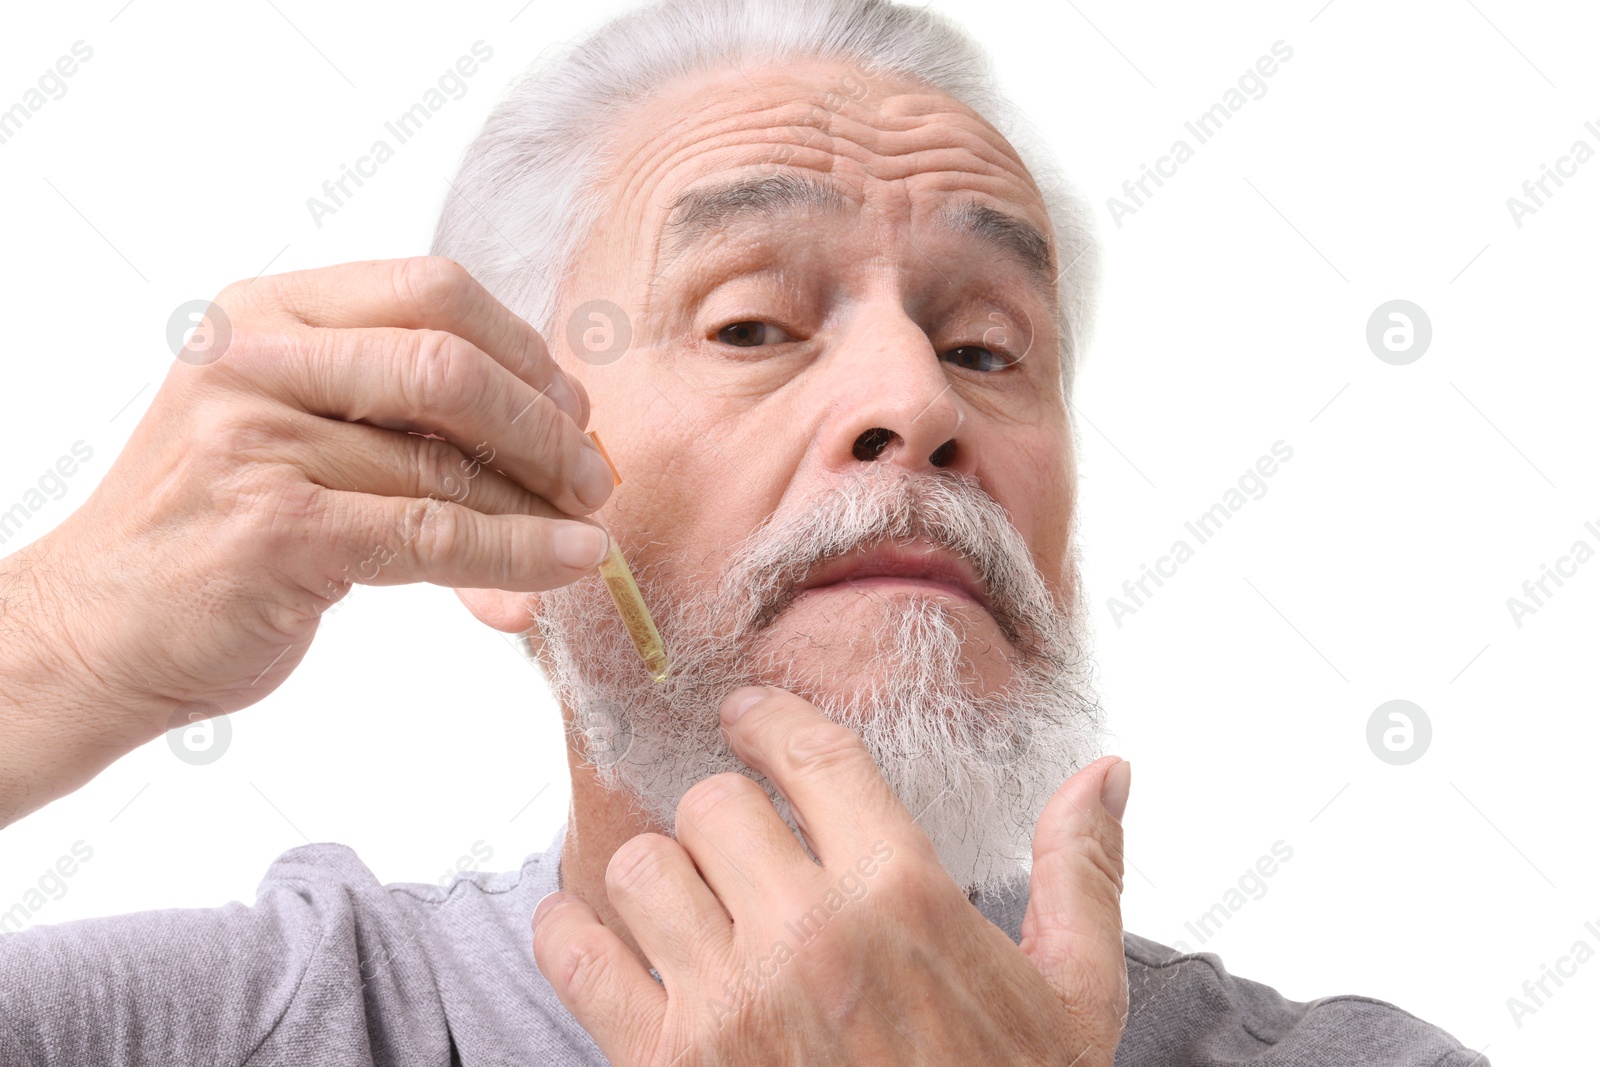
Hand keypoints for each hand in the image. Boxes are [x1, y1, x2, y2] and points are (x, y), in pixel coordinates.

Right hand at [1, 257, 612, 823]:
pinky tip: (566, 566)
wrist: (100, 627)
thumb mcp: (297, 435)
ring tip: (584, 534)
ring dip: (539, 505)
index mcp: (266, 309)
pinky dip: (517, 554)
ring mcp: (255, 440)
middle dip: (545, 425)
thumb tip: (565, 443)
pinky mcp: (275, 528)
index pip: (433, 290)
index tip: (572, 408)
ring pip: (448, 464)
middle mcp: (254, 356)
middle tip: (591, 478)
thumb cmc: (218, 528)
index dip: (524, 350)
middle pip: (452, 363)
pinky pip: (434, 534)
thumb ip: (405, 419)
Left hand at [532, 686, 1129, 1064]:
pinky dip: (571, 935)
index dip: (767, 718)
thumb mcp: (1075, 998)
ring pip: (641, 867)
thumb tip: (1105, 772)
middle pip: (712, 805)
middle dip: (723, 819)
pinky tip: (590, 932)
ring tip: (680, 901)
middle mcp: (808, 934)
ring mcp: (728, 1003)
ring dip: (657, 879)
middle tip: (734, 848)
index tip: (744, 713)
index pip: (811, 755)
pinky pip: (577, 957)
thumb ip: (1081, 873)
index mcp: (904, 895)